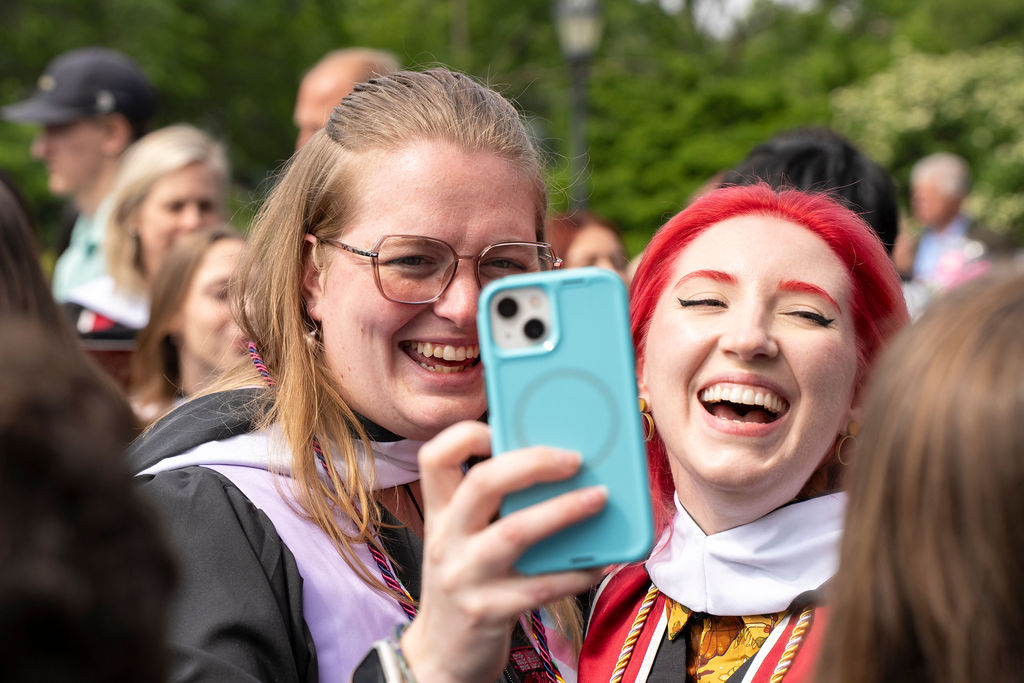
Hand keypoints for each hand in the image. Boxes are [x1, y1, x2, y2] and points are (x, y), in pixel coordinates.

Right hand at [401, 421, 606, 682]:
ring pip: (515, 532)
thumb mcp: (462, 541)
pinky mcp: (487, 612)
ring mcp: (464, 576)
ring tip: (599, 498)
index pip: (434, 457)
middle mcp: (446, 540)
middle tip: (573, 457)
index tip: (502, 428)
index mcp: (440, 514)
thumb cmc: (465, 585)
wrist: (440, 657)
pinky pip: (539, 586)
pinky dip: (575, 571)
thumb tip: (554, 468)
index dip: (466, 435)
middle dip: (533, 463)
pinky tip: (602, 561)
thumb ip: (491, 508)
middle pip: (483, 483)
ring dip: (563, 511)